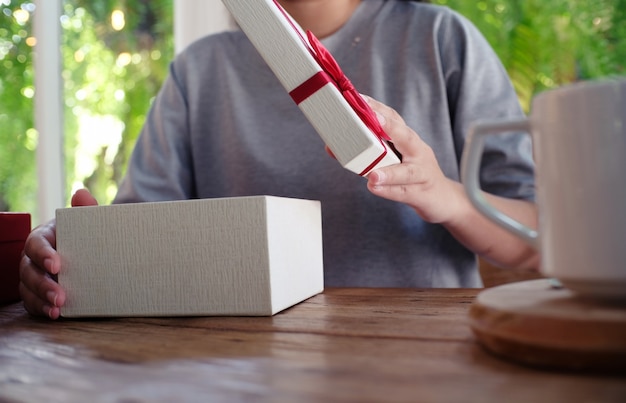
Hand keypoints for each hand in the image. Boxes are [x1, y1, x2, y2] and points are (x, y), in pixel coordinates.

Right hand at [19, 189, 97, 318]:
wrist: (92, 250)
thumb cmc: (86, 235)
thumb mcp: (87, 222)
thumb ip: (86, 209)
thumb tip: (81, 194)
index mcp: (44, 236)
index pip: (35, 243)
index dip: (43, 254)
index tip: (57, 265)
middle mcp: (33, 256)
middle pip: (28, 270)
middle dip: (42, 284)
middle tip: (60, 295)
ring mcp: (33, 275)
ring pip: (28, 288)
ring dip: (41, 299)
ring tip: (57, 308)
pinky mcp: (37, 292)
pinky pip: (33, 302)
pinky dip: (41, 309)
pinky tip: (54, 314)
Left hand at [364, 96, 460, 223]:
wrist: (442, 198)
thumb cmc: (412, 174)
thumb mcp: (392, 159)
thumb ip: (367, 152)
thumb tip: (332, 146)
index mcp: (409, 140)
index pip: (395, 120)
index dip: (378, 109)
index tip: (359, 98)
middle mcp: (418, 153)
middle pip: (407, 138)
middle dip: (391, 127)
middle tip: (374, 120)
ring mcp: (422, 174)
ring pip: (407, 172)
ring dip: (389, 172)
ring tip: (372, 174)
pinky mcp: (421, 194)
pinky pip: (405, 193)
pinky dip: (389, 191)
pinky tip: (375, 188)